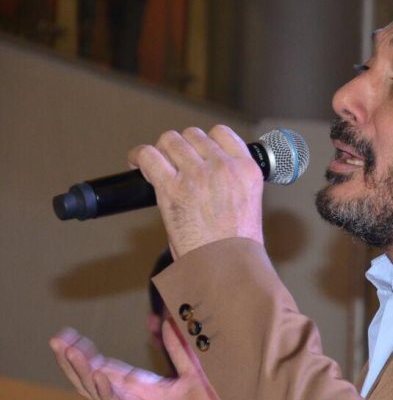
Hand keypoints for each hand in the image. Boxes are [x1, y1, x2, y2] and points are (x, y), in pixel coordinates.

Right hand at [50, 321, 226, 399]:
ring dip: (82, 372)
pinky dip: (106, 391)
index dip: (86, 353)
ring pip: (97, 392)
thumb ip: (178, 347)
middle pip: (91, 378)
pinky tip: (98, 376)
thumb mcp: (191, 369)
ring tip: (69, 352)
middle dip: (73, 360)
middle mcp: (129, 398)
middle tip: (57, 340)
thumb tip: (166, 320)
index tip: (70, 335)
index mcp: (139, 386)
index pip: (104, 367)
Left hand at [128, 125, 263, 257]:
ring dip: (162, 150)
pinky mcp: (172, 188)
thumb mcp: (248, 203)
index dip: (205, 139)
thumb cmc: (235, 246)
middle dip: (182, 146)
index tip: (196, 149)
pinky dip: (139, 156)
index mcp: (247, 170)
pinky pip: (149, 156)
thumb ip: (231, 181)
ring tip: (156, 162)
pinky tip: (137, 162)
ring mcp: (197, 175)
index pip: (222, 133)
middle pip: (193, 135)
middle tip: (174, 162)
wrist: (226, 266)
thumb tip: (207, 171)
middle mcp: (223, 167)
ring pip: (170, 140)